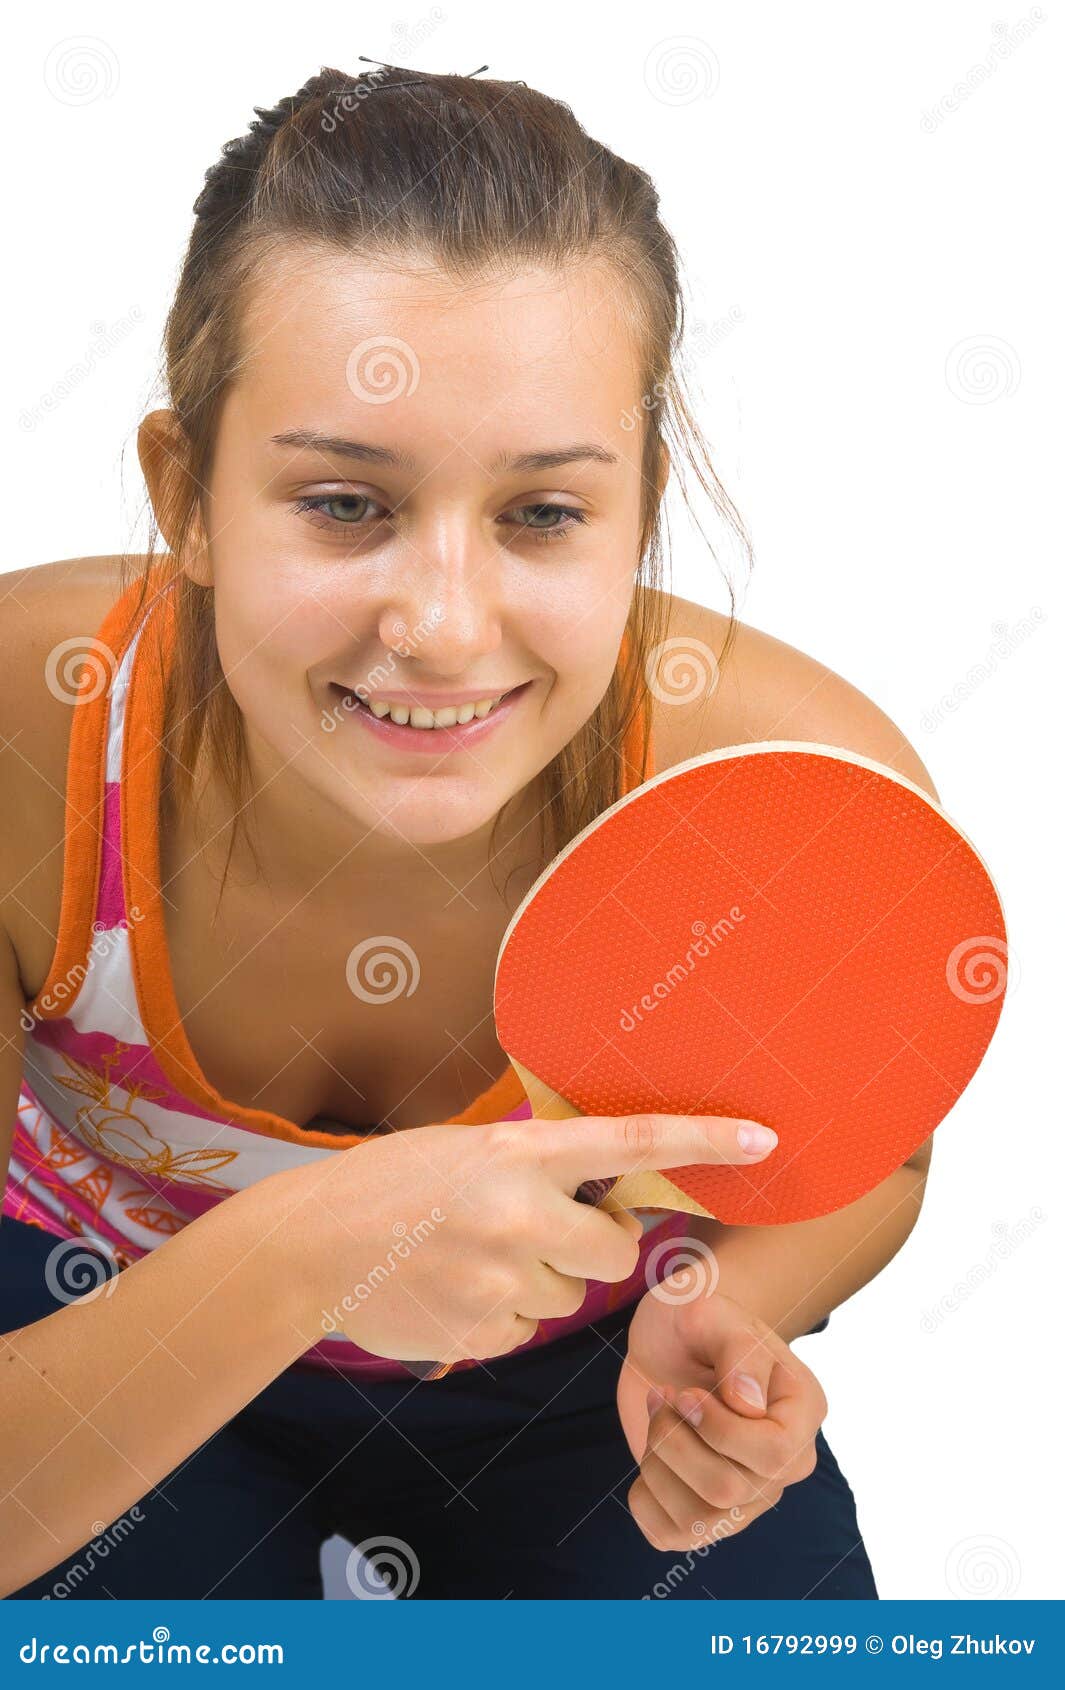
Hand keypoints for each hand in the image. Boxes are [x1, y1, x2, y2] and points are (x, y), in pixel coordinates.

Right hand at [273, 1112, 775, 1366]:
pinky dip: (501, 1316)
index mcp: (518, 1154)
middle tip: (538, 1232)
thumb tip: (595, 1194)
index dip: (704, 1138)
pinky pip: (527, 1330)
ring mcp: (504, 1279)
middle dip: (591, 1245)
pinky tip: (453, 1292)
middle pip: (613, 1248)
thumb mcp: (466, 1152)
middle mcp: (521, 1214)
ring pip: (569, 1296)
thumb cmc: (387, 1187)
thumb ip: (532, 1168)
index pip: (632, 1140)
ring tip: (470, 1259)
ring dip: (539, 1282)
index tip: (765, 1135)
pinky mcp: (485, 1332)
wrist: (309, 1248)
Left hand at [617, 1273, 826, 1551]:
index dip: (718, 1430)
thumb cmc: (695, 1321)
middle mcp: (785, 1463)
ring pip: (700, 1520)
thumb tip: (749, 1405)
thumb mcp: (711, 1312)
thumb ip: (737, 1349)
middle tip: (663, 1397)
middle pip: (728, 1490)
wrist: (669, 1340)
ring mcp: (749, 1494)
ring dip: (658, 1464)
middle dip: (675, 1441)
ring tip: (658, 1419)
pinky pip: (670, 1536)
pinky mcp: (707, 1513)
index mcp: (802, 1411)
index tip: (686, 1392)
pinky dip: (644, 1497)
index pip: (773, 1454)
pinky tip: (650, 1455)